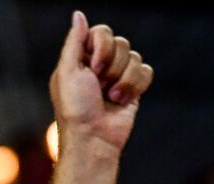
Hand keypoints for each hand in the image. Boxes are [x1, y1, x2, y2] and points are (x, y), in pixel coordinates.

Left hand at [48, 11, 153, 153]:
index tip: (93, 68)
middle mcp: (100, 64)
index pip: (102, 32)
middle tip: (100, 85)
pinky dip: (136, 86)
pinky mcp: (133, 89)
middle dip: (112, 66)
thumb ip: (74, 41)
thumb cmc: (75, 108)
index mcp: (82, 57)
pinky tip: (123, 101)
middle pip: (121, 43)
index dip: (102, 47)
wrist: (93, 138)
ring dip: (123, 80)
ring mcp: (118, 76)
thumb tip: (78, 14)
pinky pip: (146, 71)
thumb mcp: (67, 71)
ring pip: (135, 58)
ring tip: (110, 98)